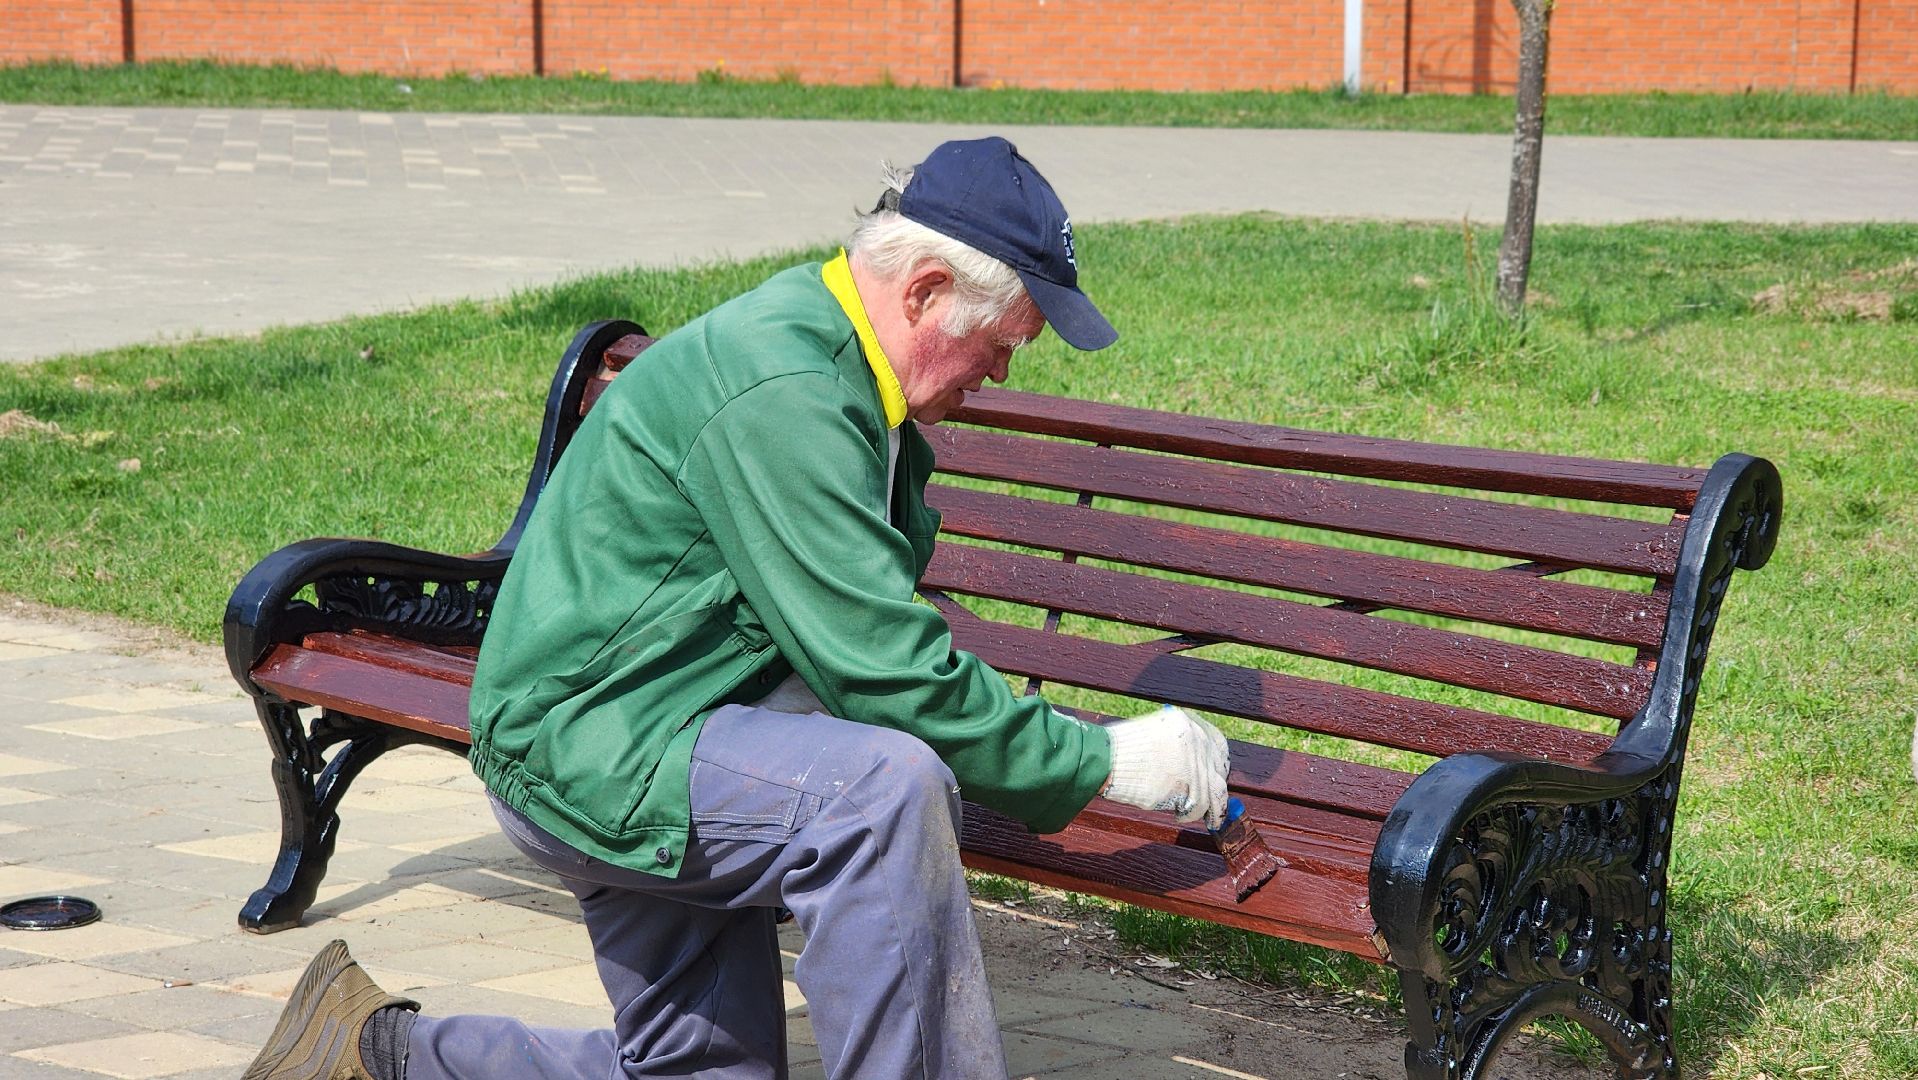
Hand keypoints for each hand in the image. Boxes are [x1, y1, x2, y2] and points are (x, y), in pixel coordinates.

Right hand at [1100, 705, 1230, 829]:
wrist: (1106, 758)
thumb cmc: (1121, 750)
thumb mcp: (1154, 734)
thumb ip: (1177, 746)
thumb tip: (1195, 768)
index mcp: (1187, 723)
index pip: (1218, 744)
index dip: (1217, 763)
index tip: (1216, 774)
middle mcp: (1196, 739)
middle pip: (1219, 769)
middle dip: (1215, 787)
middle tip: (1211, 801)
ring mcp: (1195, 762)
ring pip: (1214, 791)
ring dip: (1208, 807)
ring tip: (1198, 815)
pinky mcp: (1189, 785)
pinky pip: (1199, 806)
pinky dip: (1190, 815)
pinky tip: (1179, 815)